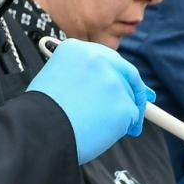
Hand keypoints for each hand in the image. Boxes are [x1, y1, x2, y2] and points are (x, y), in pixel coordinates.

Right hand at [27, 38, 153, 163]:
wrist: (40, 132)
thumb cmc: (41, 113)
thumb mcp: (54, 78)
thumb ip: (81, 76)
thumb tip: (101, 85)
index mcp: (76, 49)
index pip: (107, 58)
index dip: (118, 71)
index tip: (127, 80)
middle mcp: (98, 58)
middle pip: (126, 72)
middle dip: (135, 88)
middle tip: (143, 100)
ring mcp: (113, 81)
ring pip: (129, 97)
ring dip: (123, 112)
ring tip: (106, 127)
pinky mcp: (123, 104)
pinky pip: (131, 116)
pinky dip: (124, 126)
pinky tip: (107, 133)